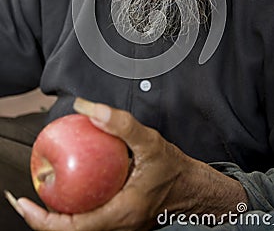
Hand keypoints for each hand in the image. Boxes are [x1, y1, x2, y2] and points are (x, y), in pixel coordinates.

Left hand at [6, 98, 246, 229]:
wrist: (194, 189)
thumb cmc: (175, 170)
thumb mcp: (150, 142)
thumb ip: (121, 124)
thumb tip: (89, 108)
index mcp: (120, 214)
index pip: (73, 227)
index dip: (43, 219)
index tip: (25, 203)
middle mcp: (117, 225)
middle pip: (71, 230)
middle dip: (44, 217)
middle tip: (28, 195)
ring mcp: (119, 224)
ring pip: (81, 226)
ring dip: (58, 213)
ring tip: (46, 190)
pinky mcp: (121, 218)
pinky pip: (91, 217)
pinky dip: (76, 206)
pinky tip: (73, 186)